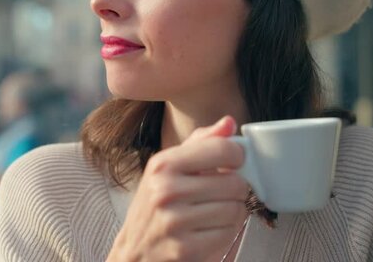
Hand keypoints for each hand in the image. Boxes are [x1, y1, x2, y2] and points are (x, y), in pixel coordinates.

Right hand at [107, 116, 249, 261]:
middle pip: (235, 183)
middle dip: (234, 190)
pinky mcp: (185, 249)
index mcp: (163, 165)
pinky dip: (225, 235)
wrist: (135, 251)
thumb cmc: (156, 206)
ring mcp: (175, 221)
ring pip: (236, 210)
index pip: (221, 149)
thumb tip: (229, 123)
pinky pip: (229, 235)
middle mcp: (166, 190)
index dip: (237, 157)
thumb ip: (201, 143)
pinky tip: (208, 231)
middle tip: (219, 194)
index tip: (233, 163)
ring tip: (212, 214)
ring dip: (231, 214)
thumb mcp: (169, 168)